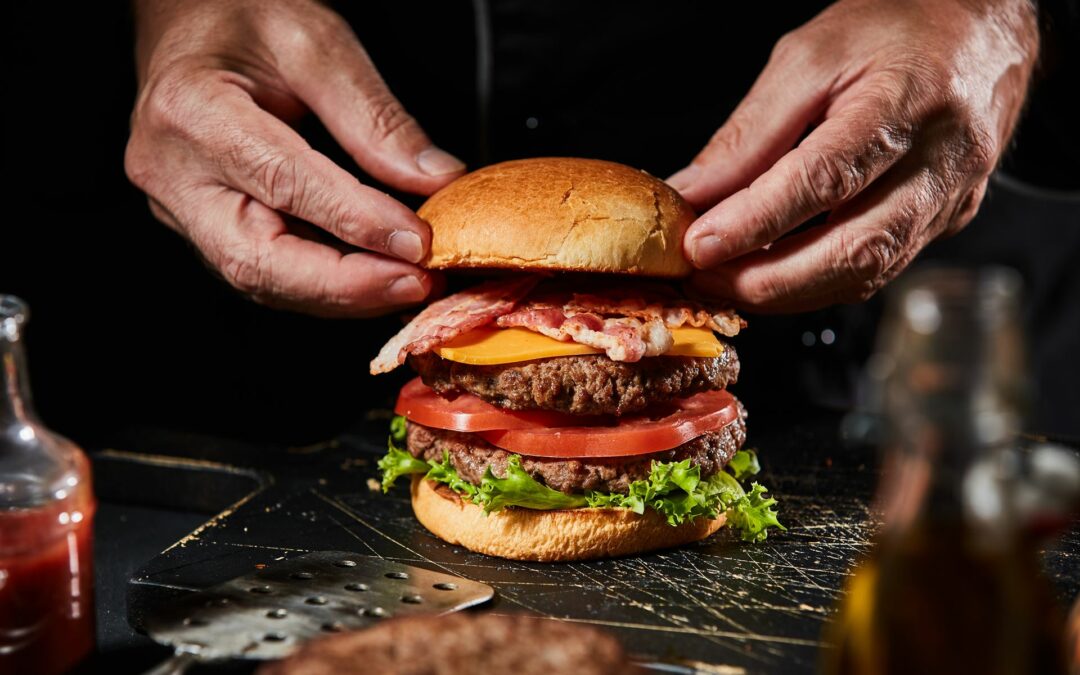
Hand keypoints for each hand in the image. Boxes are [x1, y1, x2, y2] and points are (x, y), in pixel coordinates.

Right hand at [125, 0, 464, 316]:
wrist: (189, 19)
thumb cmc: (243, 18)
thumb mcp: (317, 43)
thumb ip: (375, 117)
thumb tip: (436, 180)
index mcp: (191, 111)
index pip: (284, 183)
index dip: (357, 221)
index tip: (418, 241)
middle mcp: (172, 172)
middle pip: (259, 259)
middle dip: (348, 286)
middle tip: (418, 284)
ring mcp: (180, 207)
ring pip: (262, 279)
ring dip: (342, 295)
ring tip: (408, 286)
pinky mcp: (201, 227)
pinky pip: (265, 271)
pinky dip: (325, 285)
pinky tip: (374, 281)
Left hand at [670, 0, 1037, 311]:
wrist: (985, 30)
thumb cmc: (897, 28)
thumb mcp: (811, 56)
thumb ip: (751, 132)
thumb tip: (694, 193)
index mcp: (907, 101)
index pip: (825, 179)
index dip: (756, 221)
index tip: (700, 245)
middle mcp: (941, 160)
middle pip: (854, 248)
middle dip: (767, 279)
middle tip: (706, 277)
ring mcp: (950, 198)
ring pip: (867, 272)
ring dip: (788, 291)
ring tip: (727, 280)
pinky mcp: (947, 220)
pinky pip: (879, 268)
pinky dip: (818, 281)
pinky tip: (773, 273)